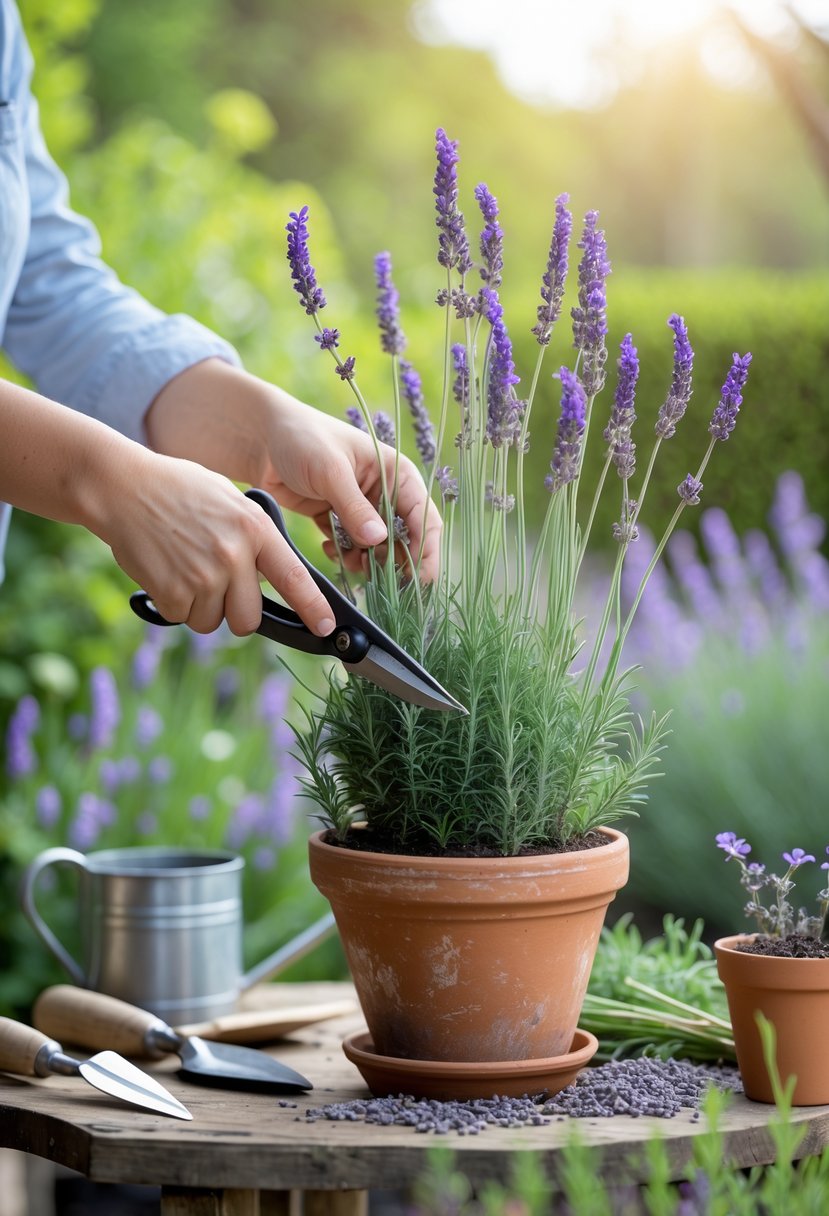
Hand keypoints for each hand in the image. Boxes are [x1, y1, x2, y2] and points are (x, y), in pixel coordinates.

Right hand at [100, 449, 340, 637]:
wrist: (122, 487)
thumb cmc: (177, 491)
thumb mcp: (229, 501)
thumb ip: (253, 538)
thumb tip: (269, 579)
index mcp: (254, 529)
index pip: (294, 578)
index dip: (313, 607)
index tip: (325, 626)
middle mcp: (234, 555)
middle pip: (248, 618)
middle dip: (233, 612)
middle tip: (216, 587)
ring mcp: (203, 576)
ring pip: (212, 621)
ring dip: (199, 606)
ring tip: (184, 568)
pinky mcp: (172, 592)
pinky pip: (182, 617)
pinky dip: (173, 603)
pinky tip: (165, 571)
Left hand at [255, 390, 442, 582]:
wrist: (260, 438)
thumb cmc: (301, 438)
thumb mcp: (331, 471)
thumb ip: (354, 507)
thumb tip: (377, 540)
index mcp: (395, 472)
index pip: (423, 516)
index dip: (425, 548)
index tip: (418, 576)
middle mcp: (383, 492)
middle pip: (404, 538)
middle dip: (394, 561)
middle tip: (376, 576)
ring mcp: (360, 507)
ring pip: (377, 547)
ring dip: (366, 560)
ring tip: (348, 560)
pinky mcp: (337, 519)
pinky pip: (351, 547)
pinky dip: (344, 554)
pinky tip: (328, 547)